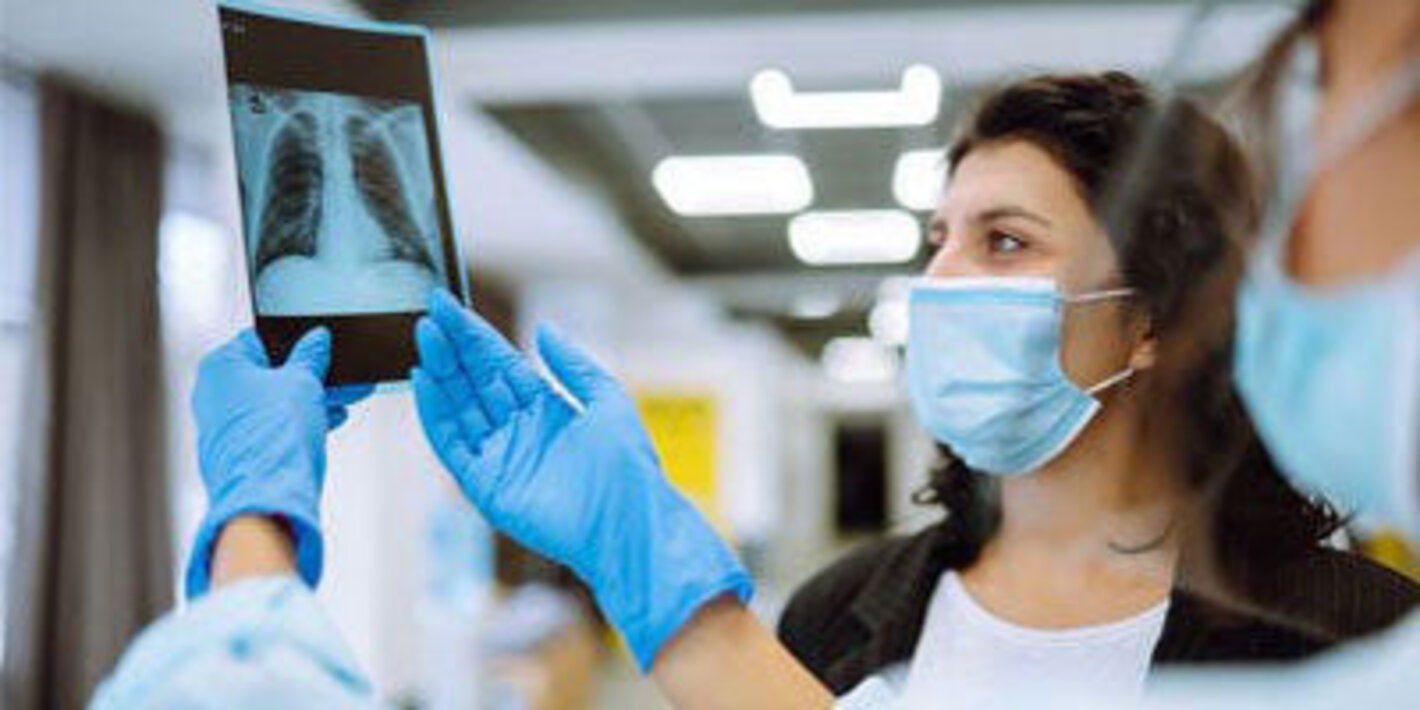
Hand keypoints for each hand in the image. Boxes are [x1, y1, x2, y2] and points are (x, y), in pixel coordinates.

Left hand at [185, 328, 372, 596]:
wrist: (265, 496)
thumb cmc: (273, 434)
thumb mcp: (303, 382)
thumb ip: (310, 356)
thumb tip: (316, 339)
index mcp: (221, 366)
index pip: (260, 340)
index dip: (295, 341)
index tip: (322, 346)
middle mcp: (215, 393)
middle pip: (270, 374)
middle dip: (311, 375)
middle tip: (344, 374)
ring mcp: (225, 425)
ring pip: (275, 402)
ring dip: (311, 399)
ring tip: (348, 398)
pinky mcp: (239, 451)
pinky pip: (273, 426)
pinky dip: (299, 421)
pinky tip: (331, 420)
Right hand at [411, 290, 751, 670]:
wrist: (629, 522)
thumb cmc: (628, 468)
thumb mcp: (607, 399)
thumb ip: (573, 364)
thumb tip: (544, 329)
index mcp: (547, 410)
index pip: (500, 364)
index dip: (475, 336)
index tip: (450, 306)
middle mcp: (518, 431)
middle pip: (475, 382)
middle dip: (452, 347)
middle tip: (431, 313)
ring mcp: (499, 458)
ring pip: (459, 408)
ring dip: (440, 373)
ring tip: (424, 336)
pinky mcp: (485, 486)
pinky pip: (453, 445)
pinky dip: (436, 415)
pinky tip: (424, 382)